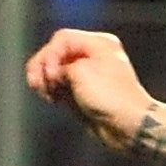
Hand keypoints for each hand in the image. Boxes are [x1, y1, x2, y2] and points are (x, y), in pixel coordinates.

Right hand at [25, 27, 155, 147]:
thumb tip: (53, 75)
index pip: (62, 39)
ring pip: (56, 71)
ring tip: (45, 93)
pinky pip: (61, 86)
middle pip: (56, 53)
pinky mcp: (84, 93)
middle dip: (43, 68)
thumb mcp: (81, 72)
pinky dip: (53, 91)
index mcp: (99, 44)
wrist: (129, 126)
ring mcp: (88, 75)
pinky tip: (51, 99)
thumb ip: (60, 67)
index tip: (50, 74)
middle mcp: (94, 56)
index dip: (50, 55)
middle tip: (35, 83)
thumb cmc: (112, 98)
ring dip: (46, 81)